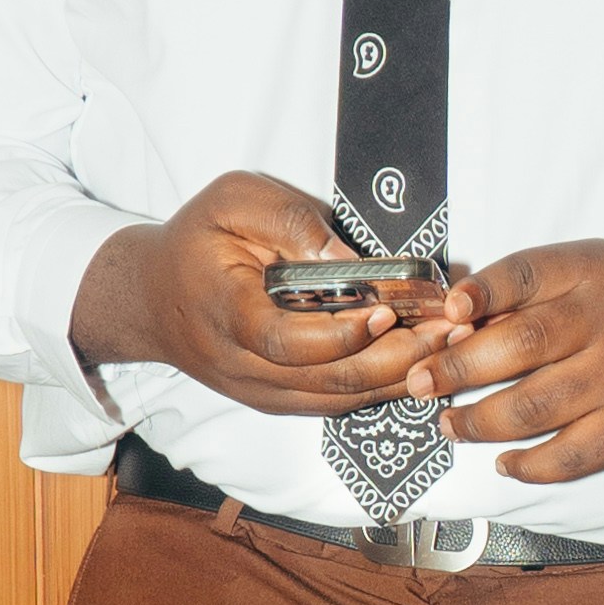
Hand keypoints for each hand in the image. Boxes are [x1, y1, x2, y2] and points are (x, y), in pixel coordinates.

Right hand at [72, 173, 468, 417]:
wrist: (153, 299)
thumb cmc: (197, 242)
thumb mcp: (234, 202)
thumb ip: (288, 222)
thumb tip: (349, 260)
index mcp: (227, 315)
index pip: (288, 341)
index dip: (341, 334)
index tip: (386, 309)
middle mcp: (244, 368)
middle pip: (329, 381)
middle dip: (398, 357)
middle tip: (449, 329)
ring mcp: (262, 393)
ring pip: (340, 399)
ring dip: (401, 376)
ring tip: (450, 345)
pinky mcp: (279, 401)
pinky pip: (337, 403)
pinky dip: (383, 386)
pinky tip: (421, 360)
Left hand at [412, 241, 603, 482]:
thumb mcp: (591, 267)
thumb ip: (528, 287)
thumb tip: (454, 316)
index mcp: (590, 275)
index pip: (525, 274)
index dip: (481, 292)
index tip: (448, 310)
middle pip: (519, 346)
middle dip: (457, 368)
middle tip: (418, 383)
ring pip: (533, 408)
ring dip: (478, 421)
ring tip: (450, 423)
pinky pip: (571, 456)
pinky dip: (530, 466)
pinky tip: (505, 463)